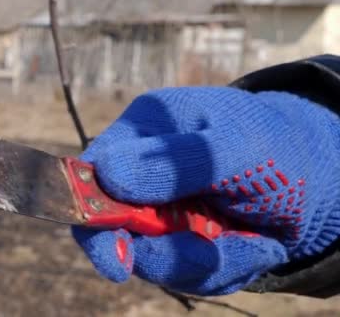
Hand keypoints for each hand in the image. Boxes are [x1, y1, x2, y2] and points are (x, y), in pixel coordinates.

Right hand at [73, 86, 339, 294]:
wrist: (319, 180)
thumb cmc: (275, 147)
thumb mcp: (234, 147)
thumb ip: (174, 162)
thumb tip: (106, 175)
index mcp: (142, 133)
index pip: (90, 176)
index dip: (91, 217)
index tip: (116, 257)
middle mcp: (142, 175)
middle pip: (115, 229)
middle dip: (164, 251)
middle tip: (207, 252)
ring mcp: (161, 212)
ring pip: (154, 259)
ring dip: (207, 261)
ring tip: (254, 241)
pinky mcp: (181, 241)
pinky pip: (187, 274)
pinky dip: (226, 267)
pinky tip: (256, 245)